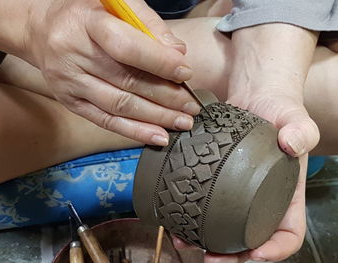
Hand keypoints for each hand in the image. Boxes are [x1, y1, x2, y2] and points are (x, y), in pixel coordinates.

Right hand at [24, 0, 200, 145]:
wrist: (42, 30)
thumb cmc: (85, 15)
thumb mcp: (115, 5)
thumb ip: (148, 25)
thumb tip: (178, 53)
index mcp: (88, 23)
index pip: (127, 47)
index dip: (159, 63)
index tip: (185, 74)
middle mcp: (74, 54)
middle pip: (127, 81)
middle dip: (165, 98)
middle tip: (190, 107)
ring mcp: (70, 82)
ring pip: (119, 105)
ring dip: (155, 118)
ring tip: (181, 123)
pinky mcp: (70, 102)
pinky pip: (105, 121)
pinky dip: (134, 131)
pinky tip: (156, 136)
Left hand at [173, 23, 319, 261]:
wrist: (255, 94)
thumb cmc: (279, 108)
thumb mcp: (295, 117)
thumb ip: (300, 130)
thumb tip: (291, 144)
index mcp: (285, 192)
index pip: (288, 232)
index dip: (275, 249)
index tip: (254, 253)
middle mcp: (261, 196)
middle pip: (251, 237)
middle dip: (232, 255)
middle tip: (210, 258)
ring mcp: (238, 189)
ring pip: (226, 226)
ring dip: (207, 240)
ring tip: (186, 242)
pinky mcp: (218, 178)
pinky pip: (208, 204)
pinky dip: (193, 216)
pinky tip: (177, 218)